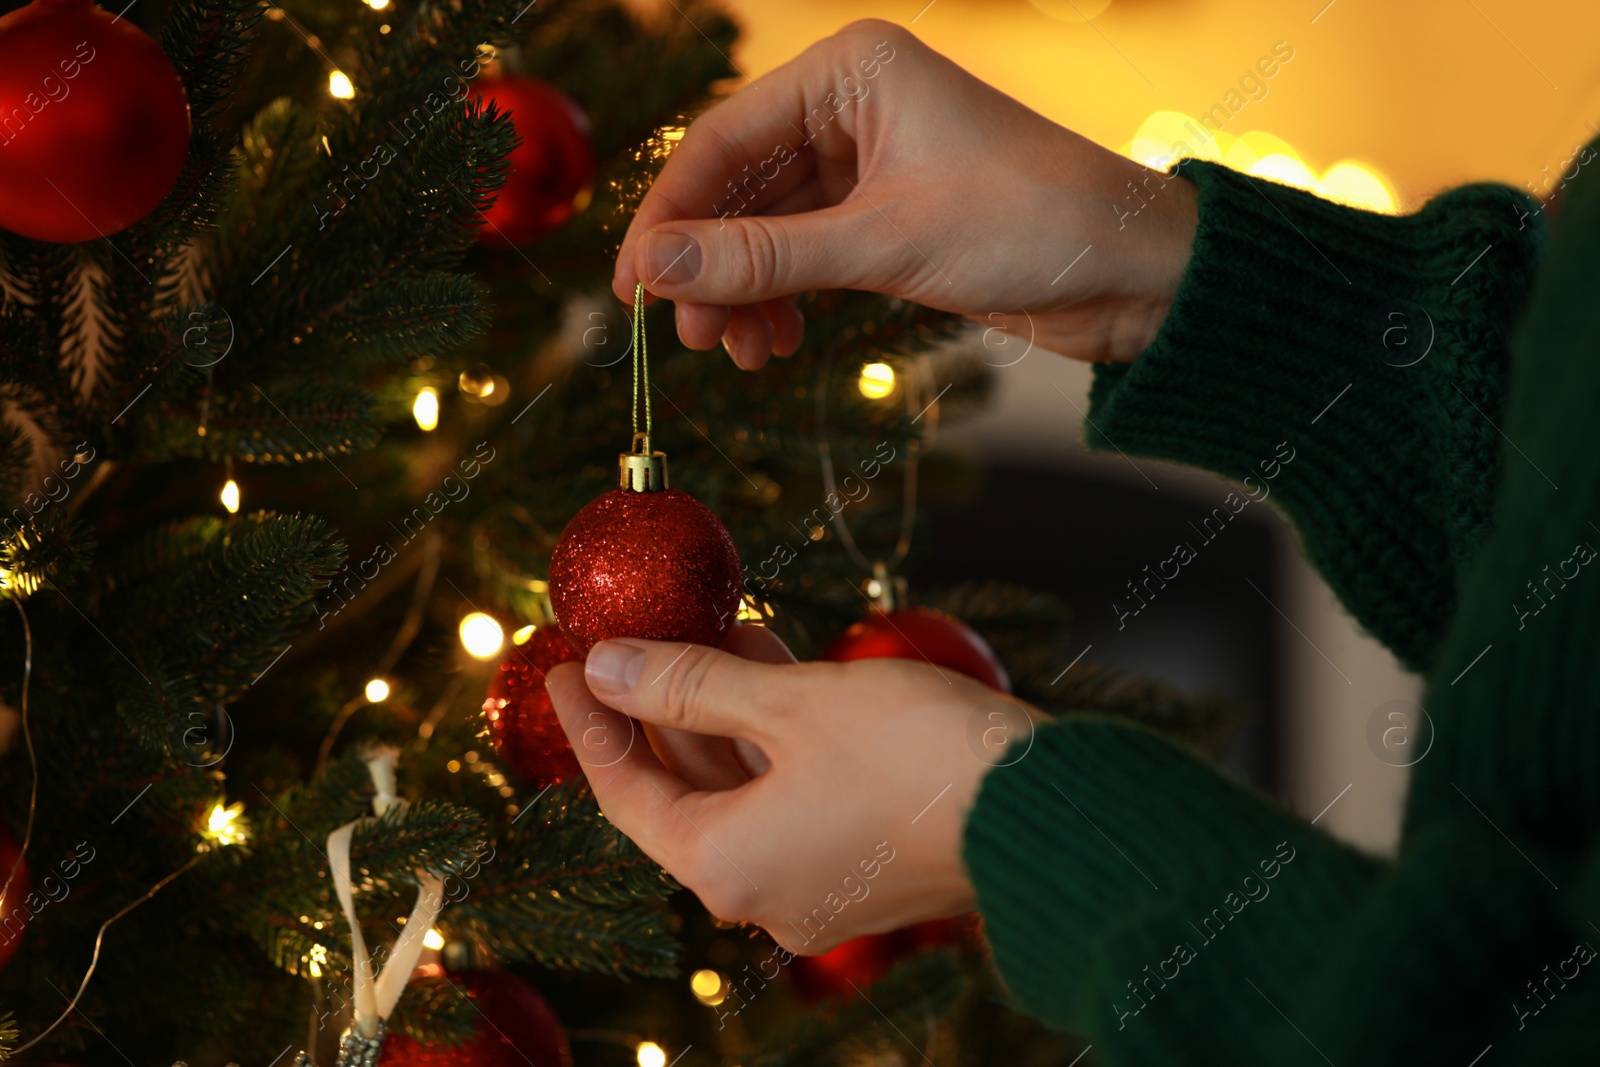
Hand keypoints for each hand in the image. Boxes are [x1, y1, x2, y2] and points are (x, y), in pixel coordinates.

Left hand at [545, 626, 1039, 953]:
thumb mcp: (791, 704)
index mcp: (727, 866)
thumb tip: (607, 667)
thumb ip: (688, 683)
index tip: (564, 666)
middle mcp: (765, 891)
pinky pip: (794, 793)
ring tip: (711, 627)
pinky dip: (776, 735)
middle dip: (663, 706)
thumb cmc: (916, 756)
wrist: (1047, 809)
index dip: (592, 723)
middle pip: (686, 790)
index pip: (627, 793)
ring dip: (725, 709)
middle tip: (636, 637)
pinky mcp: (866, 861)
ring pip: (746, 787)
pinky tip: (772, 662)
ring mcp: (819, 882)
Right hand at [614, 19, 1196, 367]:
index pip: (724, 140)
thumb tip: (653, 269)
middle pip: (740, 186)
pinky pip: (809, 251)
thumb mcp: (882, 242)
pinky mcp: (890, 213)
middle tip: (686, 336)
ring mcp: (871, 161)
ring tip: (741, 353)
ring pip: (772, 226)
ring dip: (747, 291)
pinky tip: (779, 341)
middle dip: (711, 264)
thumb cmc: (1028, 224)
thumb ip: (761, 257)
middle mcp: (854, 105)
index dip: (669, 215)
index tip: (631, 285)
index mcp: (851, 71)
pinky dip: (787, 296)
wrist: (1135, 273)